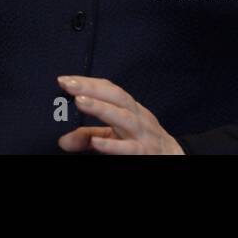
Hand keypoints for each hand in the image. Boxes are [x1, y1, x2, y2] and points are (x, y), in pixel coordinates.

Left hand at [56, 76, 184, 154]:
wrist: (175, 157)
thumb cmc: (141, 142)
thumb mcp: (115, 135)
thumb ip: (88, 135)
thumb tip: (62, 140)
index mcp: (130, 108)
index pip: (109, 89)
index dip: (88, 82)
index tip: (65, 79)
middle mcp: (138, 117)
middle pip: (116, 97)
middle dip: (92, 88)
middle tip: (68, 84)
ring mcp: (143, 134)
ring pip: (123, 118)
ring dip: (101, 108)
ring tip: (80, 102)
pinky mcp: (145, 153)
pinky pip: (129, 148)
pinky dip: (112, 145)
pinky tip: (97, 143)